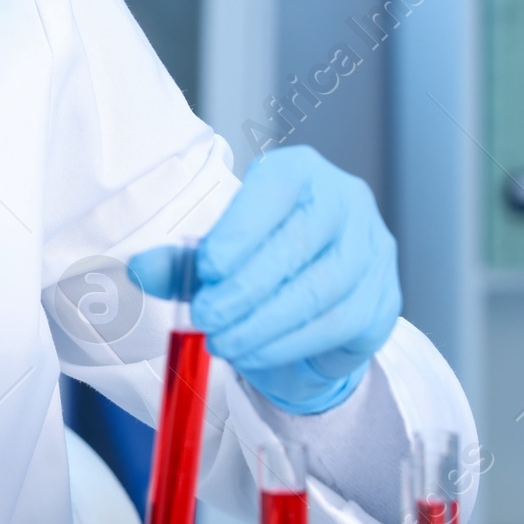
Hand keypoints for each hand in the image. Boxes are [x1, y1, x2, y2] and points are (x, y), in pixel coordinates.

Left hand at [129, 145, 400, 415]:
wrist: (311, 300)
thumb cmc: (260, 261)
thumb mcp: (215, 254)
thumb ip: (180, 261)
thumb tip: (141, 269)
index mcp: (300, 171)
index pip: (275, 190)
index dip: (242, 229)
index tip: (207, 266)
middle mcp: (345, 201)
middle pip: (299, 242)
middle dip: (246, 287)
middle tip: (206, 316)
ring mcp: (372, 247)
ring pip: (320, 288)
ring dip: (265, 322)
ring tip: (223, 341)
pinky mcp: (382, 295)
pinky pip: (337, 323)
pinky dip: (289, 343)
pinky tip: (255, 352)